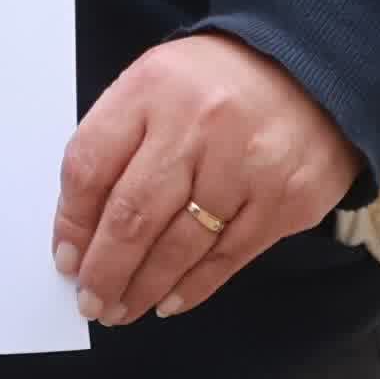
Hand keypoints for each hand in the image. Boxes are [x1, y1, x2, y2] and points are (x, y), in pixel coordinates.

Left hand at [55, 32, 359, 325]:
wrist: (313, 69)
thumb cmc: (218, 86)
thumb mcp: (156, 87)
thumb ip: (118, 145)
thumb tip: (83, 230)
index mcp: (152, 89)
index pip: (91, 165)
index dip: (72, 223)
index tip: (66, 260)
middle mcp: (198, 125)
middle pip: (132, 215)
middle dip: (104, 271)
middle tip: (91, 302)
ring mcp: (247, 164)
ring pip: (179, 245)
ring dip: (143, 287)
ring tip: (122, 309)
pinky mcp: (286, 198)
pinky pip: (228, 256)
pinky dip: (193, 286)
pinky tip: (169, 300)